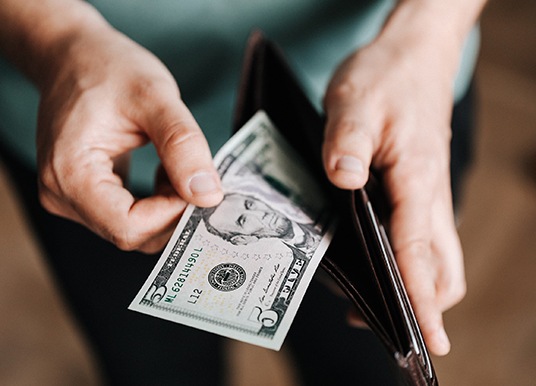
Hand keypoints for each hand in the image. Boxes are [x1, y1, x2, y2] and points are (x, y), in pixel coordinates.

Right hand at [36, 22, 222, 252]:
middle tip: (199, 177)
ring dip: (167, 207)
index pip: (129, 227)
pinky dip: (157, 202)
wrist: (74, 55)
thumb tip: (208, 196)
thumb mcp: (155, 97)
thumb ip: (183, 146)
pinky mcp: (84, 195)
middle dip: (174, 212)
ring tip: (178, 167)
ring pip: (133, 229)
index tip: (200, 187)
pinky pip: (128, 217)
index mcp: (70, 173)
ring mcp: (70, 198)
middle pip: (131, 233)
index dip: (172, 215)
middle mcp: (62, 194)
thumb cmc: (107, 67)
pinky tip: (166, 173)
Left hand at [322, 13, 465, 355]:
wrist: (411, 55)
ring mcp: (426, 193)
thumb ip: (348, 142)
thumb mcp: (355, 101)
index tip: (427, 340)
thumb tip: (343, 181)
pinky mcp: (416, 188)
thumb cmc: (386, 76)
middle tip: (389, 331)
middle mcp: (429, 194)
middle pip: (441, 266)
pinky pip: (420, 236)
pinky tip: (372, 261)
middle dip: (424, 304)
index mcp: (417, 178)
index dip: (422, 299)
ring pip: (435, 254)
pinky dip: (407, 260)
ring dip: (415, 285)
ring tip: (372, 306)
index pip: (420, 251)